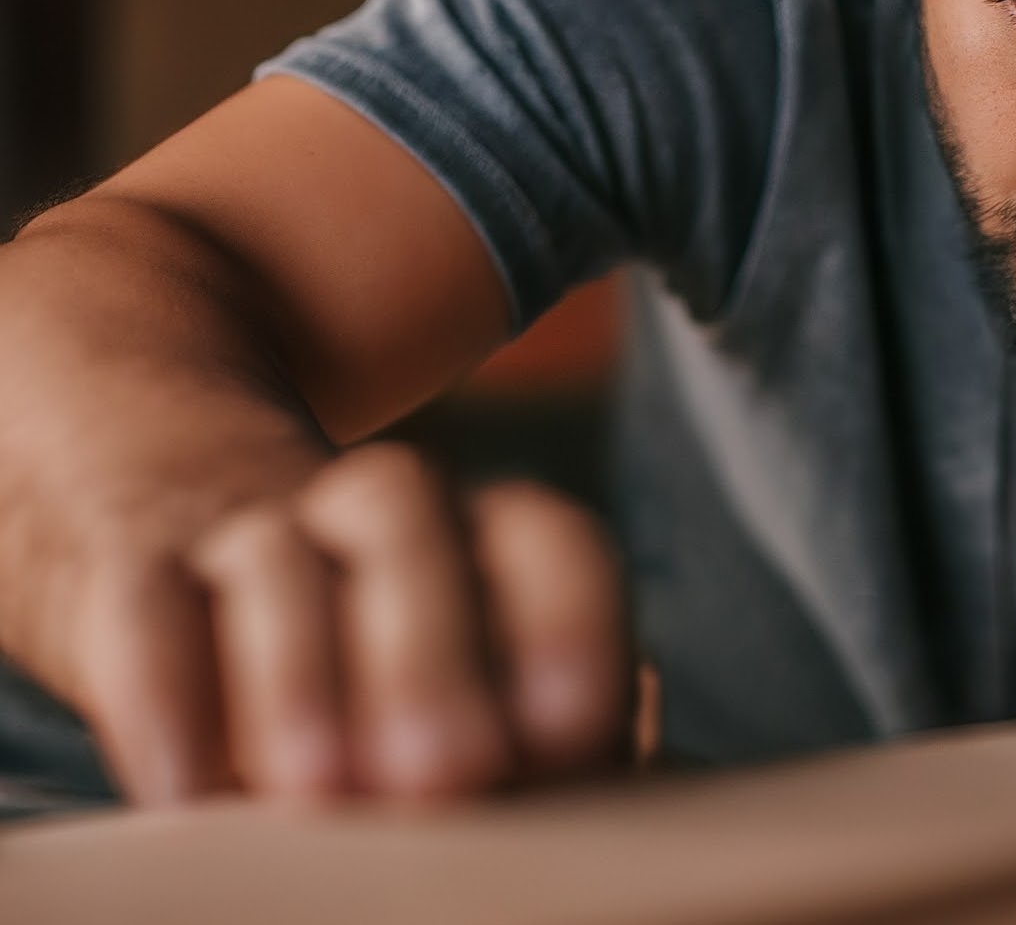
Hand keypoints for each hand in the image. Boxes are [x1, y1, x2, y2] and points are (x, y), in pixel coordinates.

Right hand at [47, 443, 628, 805]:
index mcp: (488, 536)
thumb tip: (583, 801)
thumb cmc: (382, 681)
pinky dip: (163, 699)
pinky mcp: (133, 571)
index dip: (567, 624)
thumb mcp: (475, 699)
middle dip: (431, 652)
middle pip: (410, 526)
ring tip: (317, 792)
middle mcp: (378, 512)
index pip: (548, 541)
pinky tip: (187, 792)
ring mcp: (249, 531)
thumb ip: (535, 743)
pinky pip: (144, 611)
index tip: (573, 733)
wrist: (188, 564)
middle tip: (447, 774)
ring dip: (299, 674)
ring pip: (276, 556)